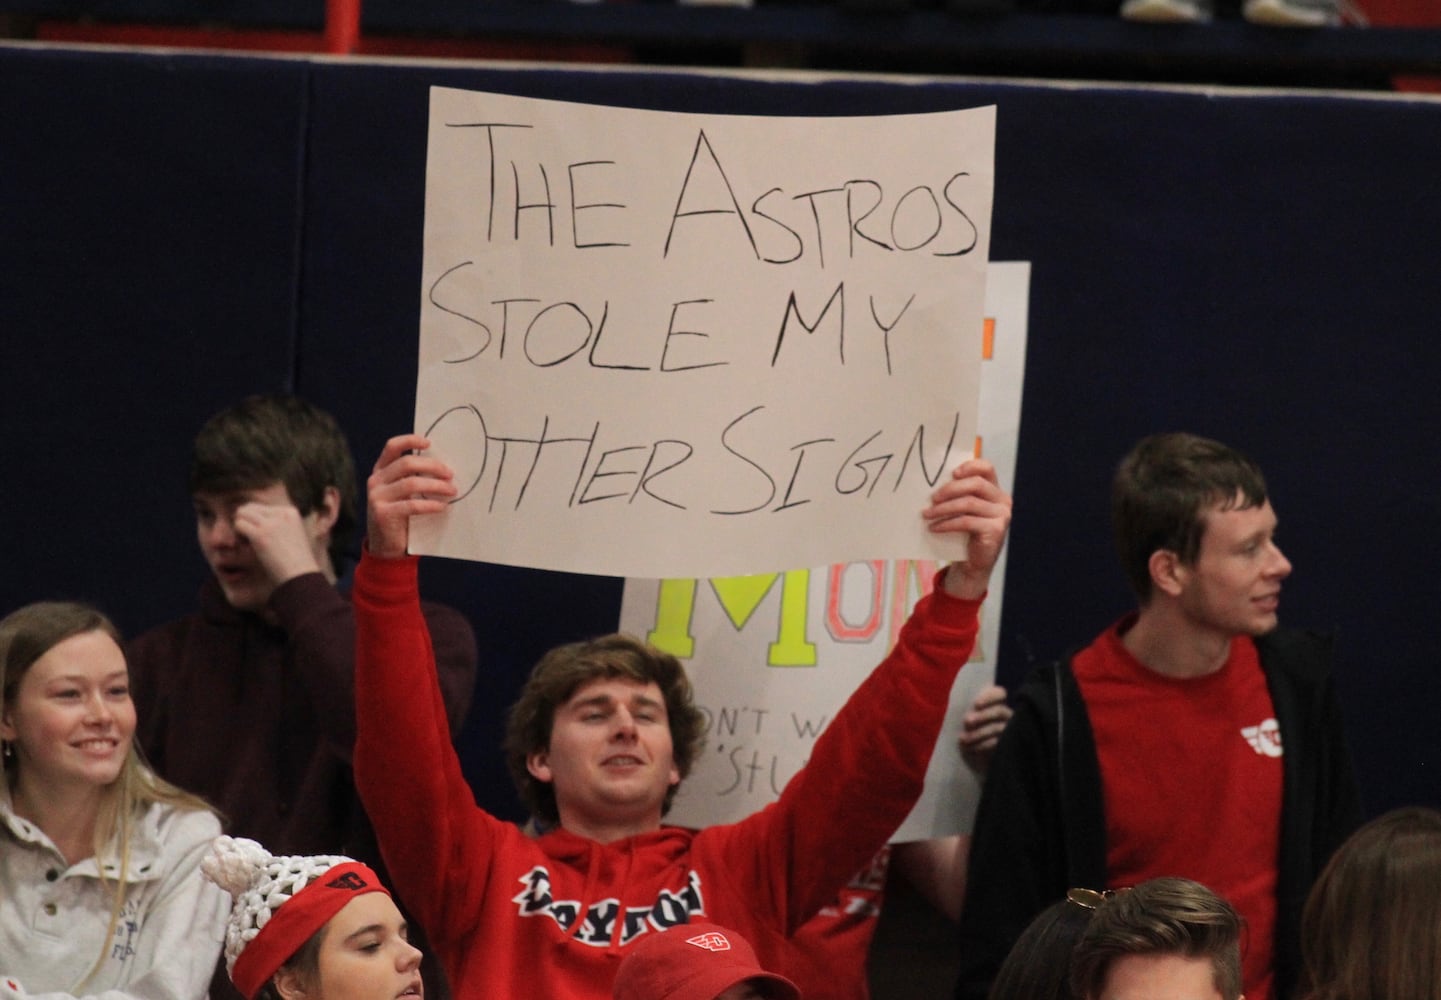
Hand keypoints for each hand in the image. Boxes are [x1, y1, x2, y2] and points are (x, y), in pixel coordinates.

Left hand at [234, 499, 324, 585]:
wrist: (300, 575)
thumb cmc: (295, 563)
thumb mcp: (292, 537)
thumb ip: (279, 526)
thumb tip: (254, 521)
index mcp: (291, 512)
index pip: (262, 508)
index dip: (256, 522)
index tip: (263, 538)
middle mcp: (281, 514)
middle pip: (250, 507)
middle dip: (245, 521)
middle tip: (249, 539)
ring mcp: (271, 524)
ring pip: (242, 513)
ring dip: (240, 527)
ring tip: (247, 543)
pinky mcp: (260, 534)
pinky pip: (239, 524)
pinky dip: (238, 535)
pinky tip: (246, 546)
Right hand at [366, 434, 457, 558]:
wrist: (386, 548)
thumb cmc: (401, 517)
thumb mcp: (404, 494)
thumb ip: (414, 479)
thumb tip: (445, 467)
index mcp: (380, 471)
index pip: (392, 447)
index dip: (410, 440)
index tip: (430, 443)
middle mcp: (375, 481)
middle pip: (407, 463)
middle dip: (433, 466)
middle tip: (450, 474)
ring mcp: (377, 497)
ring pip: (412, 483)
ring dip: (436, 486)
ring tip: (452, 491)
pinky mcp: (383, 514)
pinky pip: (412, 505)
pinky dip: (430, 505)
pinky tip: (442, 507)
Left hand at [923, 458, 1011, 599]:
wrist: (973, 562)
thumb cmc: (966, 532)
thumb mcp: (963, 510)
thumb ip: (958, 495)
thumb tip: (931, 484)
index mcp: (994, 489)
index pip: (987, 468)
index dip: (970, 466)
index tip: (952, 473)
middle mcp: (1002, 500)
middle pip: (976, 484)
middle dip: (950, 489)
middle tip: (932, 498)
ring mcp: (1001, 515)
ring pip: (969, 503)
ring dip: (943, 509)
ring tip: (927, 514)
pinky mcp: (995, 530)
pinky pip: (967, 522)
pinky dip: (947, 524)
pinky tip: (934, 528)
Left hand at [958, 684, 1011, 775]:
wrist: (974, 761)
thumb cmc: (968, 734)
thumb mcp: (968, 721)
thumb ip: (968, 712)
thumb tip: (961, 709)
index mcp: (997, 705)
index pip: (1000, 694)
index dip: (989, 697)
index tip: (976, 704)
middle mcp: (1007, 716)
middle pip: (999, 711)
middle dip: (982, 715)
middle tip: (967, 721)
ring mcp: (1009, 731)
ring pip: (998, 728)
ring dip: (978, 733)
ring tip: (963, 739)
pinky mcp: (1007, 746)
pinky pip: (998, 743)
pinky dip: (983, 745)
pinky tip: (971, 748)